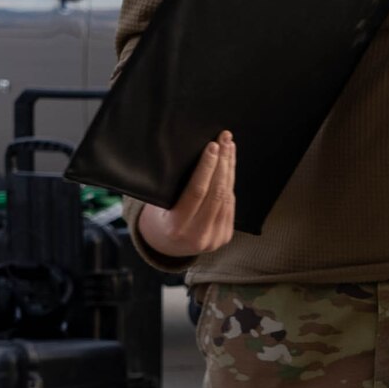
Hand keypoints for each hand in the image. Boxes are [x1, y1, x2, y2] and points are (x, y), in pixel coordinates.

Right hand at [136, 133, 237, 258]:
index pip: (197, 191)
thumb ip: (176, 190)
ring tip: (229, 147)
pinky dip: (230, 184)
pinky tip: (229, 167)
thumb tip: (194, 157)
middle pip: (216, 192)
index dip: (207, 167)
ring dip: (229, 169)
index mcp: (176, 227)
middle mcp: (198, 235)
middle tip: (225, 139)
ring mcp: (214, 238)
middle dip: (223, 162)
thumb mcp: (158, 207)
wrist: (167, 248)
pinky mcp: (225, 236)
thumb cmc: (158, 219)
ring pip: (227, 197)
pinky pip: (230, 205)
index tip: (213, 146)